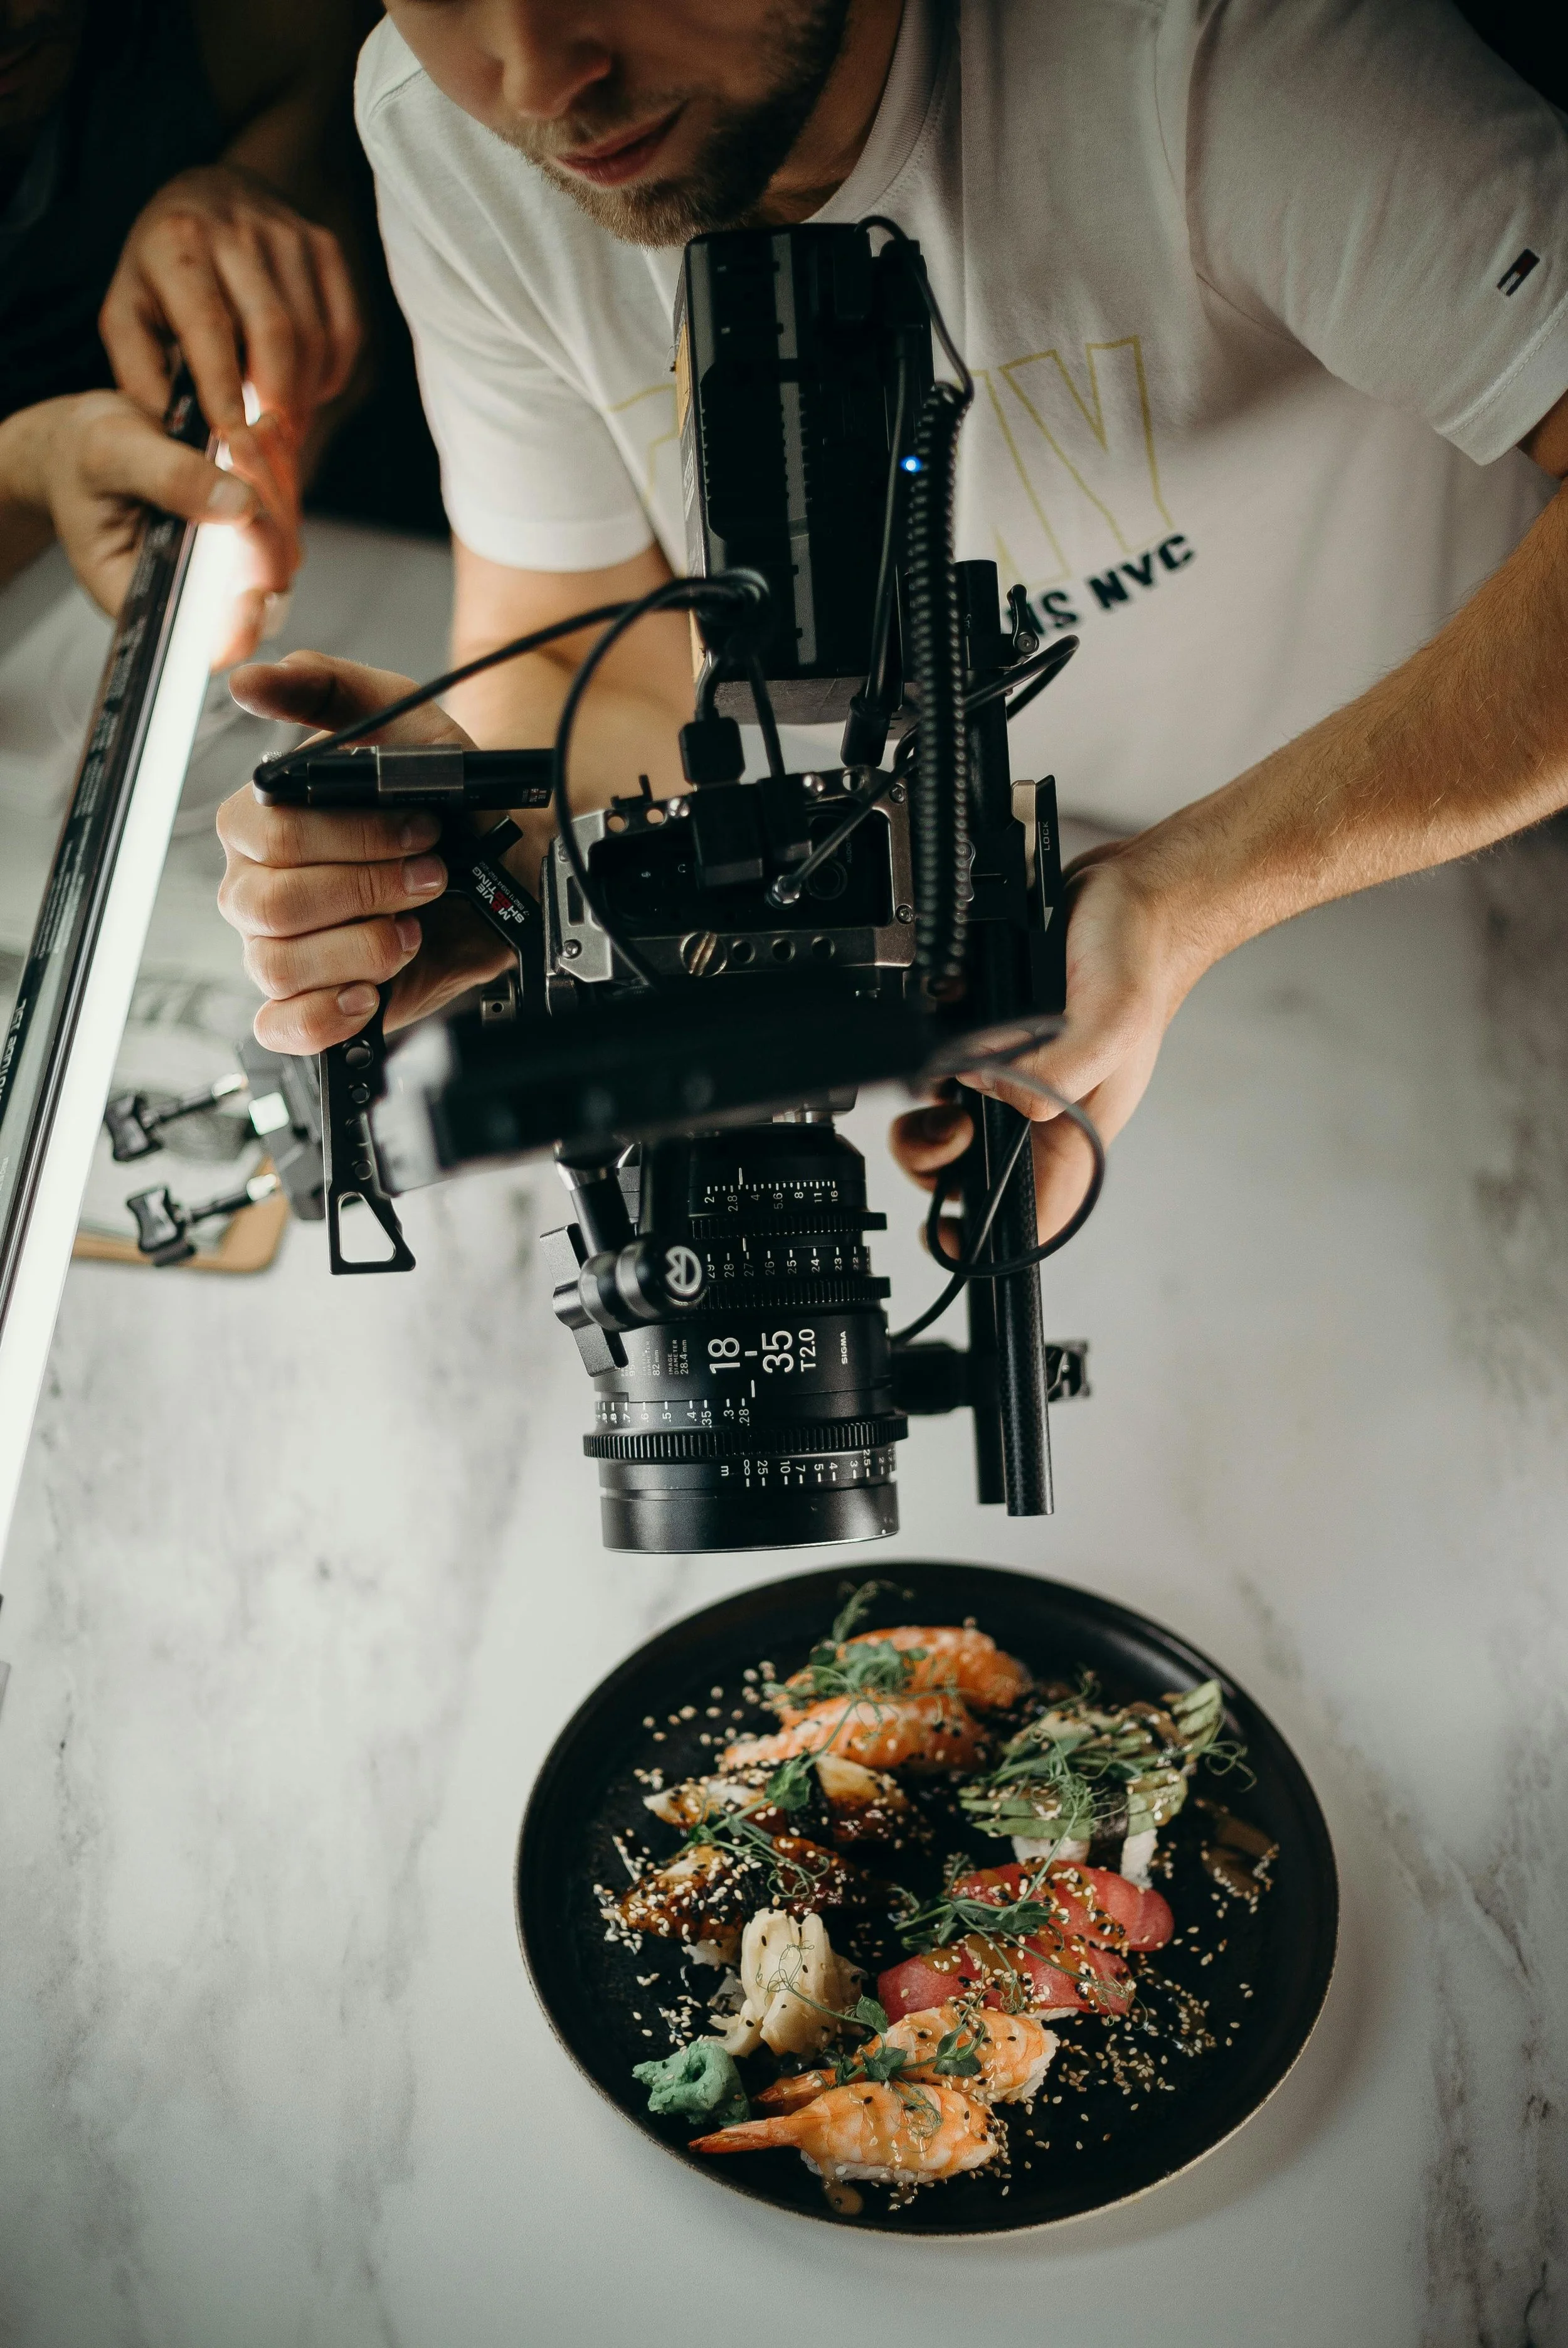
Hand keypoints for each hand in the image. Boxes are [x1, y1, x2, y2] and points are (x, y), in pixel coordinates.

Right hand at [2, 392, 297, 664]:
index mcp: (147, 598)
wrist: (89, 441)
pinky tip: (257, 431)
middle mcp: (194, 595)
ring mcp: (227, 570)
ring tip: (241, 432)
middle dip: (264, 527)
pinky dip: (278, 475)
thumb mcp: (110, 453)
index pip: (206, 643)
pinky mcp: (248, 539)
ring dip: (275, 489)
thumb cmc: (82, 456)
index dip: (240, 627)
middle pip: (262, 594)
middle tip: (241, 449)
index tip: (255, 588)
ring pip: (283, 552)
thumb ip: (170, 479)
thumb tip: (239, 505)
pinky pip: (287, 519)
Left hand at [100, 165, 360, 444]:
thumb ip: (140, 374)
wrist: (210, 194)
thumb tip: (175, 435)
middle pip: (276, 334)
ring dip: (304, 397)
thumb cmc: (162, 270)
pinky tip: (306, 392)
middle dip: (277, 404)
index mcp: (177, 244)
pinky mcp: (326, 248)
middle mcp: (237, 231)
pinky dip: (330, 375)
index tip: (235, 443)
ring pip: (314, 338)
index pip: (211, 326)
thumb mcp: (127, 311)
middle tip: (271, 452)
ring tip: (284, 430)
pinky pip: (344, 331)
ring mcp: (289, 235)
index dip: (226, 390)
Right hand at [218, 651, 516, 1052]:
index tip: (420, 830)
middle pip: (270, 904)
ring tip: (411, 931)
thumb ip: (329, 688)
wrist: (511, 867)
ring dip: (360, 948)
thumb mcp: (408, 724)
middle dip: (366, 890)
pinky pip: (280, 1026)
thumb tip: (253, 677)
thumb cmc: (453, 800)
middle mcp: (262, 887)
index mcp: (267, 823)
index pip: (266, 835)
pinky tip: (368, 992)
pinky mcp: (312, 1003)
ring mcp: (282, 948)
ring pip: (277, 964)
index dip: (349, 839)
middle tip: (429, 878)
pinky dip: (323, 1015)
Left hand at [889, 845, 1207, 1241]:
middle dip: (936, 1159)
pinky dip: (928, 1054)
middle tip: (941, 1121)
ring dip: (926, 1107)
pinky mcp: (992, 1040)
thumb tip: (985, 1088)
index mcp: (1076, 1133)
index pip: (1033, 1212)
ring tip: (936, 1074)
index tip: (942, 1230)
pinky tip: (941, 1027)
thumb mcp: (1110, 1027)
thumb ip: (1053, 1073)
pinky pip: (942, 1066)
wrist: (1132, 897)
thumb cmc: (1141, 965)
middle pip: (969, 1172)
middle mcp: (1042, 1112)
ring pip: (948, 1122)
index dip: (983, 1236)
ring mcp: (1015, 1077)